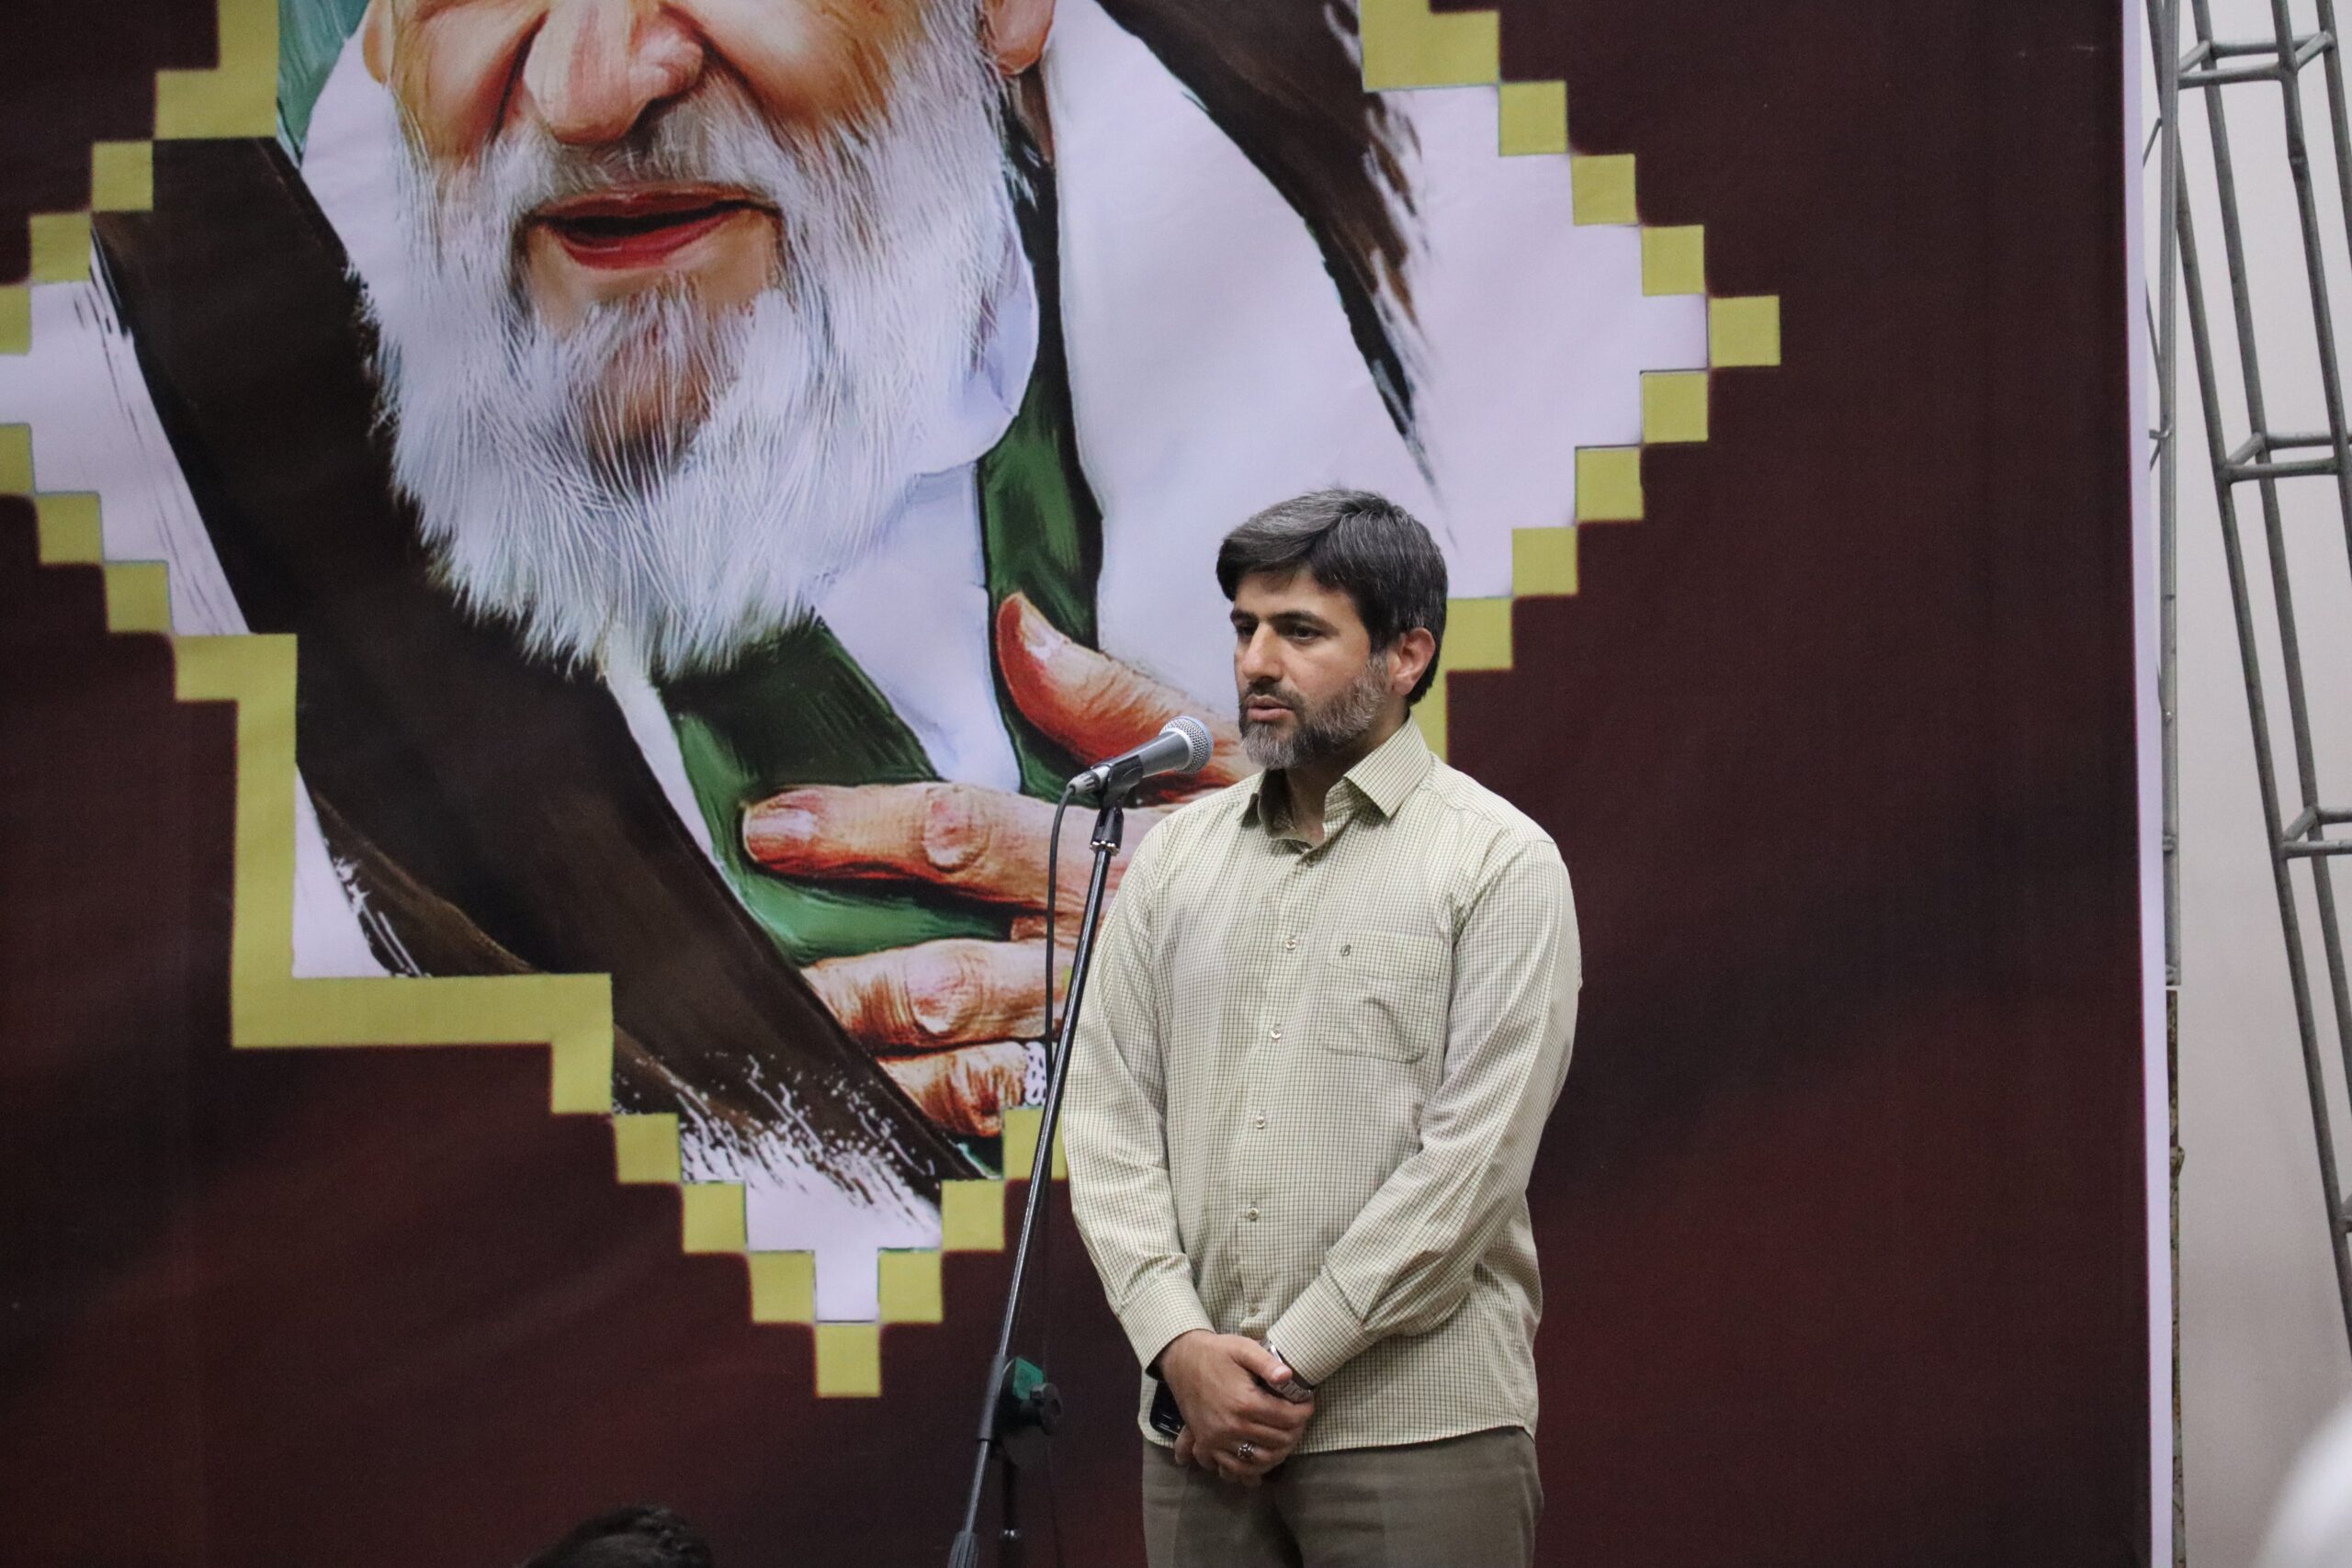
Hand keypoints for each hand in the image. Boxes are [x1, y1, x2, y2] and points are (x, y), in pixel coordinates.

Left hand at [743, 594, 1248, 1136]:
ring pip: (962, 1064)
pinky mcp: (1096, 1086)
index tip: (773, 826)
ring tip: (772, 1052)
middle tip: (738, 972)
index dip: (863, 830)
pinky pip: (1003, 1117)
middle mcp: (1091, 954)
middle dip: (842, 977)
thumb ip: (1104, 698)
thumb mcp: (1208, 747)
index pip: (966, 838)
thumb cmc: (1268, 831)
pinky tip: (854, 1115)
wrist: (1355, 925)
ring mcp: (1090, 1032)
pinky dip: (926, 1121)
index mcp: (1105, 859)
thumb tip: (1013, 624)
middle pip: (946, 975)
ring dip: (864, 1062)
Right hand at [1160, 1331, 1313, 1485]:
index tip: (1308, 1402)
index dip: (1304, 1411)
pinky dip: (1253, 1468)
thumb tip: (1289, 1376)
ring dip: (1279, 1452)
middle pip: (1278, 1441)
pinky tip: (1263, 1457)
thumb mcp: (1243, 1348)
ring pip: (1260, 1460)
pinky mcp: (1208, 1445)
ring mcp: (1218, 1440)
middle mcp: (1232, 1426)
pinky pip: (1235, 1469)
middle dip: (1296, 1430)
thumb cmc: (1216, 1352)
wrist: (1182, 1360)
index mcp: (1244, 1402)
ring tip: (1286, 1436)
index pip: (1288, 1418)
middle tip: (1299, 1419)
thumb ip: (1267, 1362)